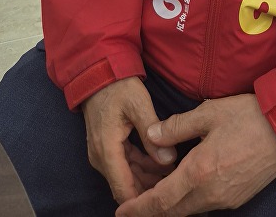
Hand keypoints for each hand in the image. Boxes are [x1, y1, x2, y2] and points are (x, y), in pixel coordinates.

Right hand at [82, 78, 176, 204]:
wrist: (99, 73)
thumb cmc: (119, 86)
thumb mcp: (138, 105)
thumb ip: (152, 133)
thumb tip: (169, 159)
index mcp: (106, 150)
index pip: (123, 188)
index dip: (142, 201)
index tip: (163, 202)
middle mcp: (100, 157)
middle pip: (125, 186)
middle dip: (149, 190)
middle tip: (176, 184)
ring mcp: (102, 153)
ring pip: (126, 177)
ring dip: (148, 178)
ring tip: (174, 173)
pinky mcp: (106, 148)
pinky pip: (124, 165)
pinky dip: (142, 167)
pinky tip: (161, 164)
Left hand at [115, 93, 275, 215]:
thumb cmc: (247, 116)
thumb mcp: (208, 113)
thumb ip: (175, 127)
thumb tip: (151, 136)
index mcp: (199, 172)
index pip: (160, 201)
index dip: (138, 208)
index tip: (121, 212)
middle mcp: (211, 193)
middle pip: (172, 212)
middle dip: (150, 210)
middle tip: (132, 203)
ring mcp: (226, 199)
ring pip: (189, 210)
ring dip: (169, 204)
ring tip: (155, 189)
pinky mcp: (238, 198)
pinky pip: (204, 205)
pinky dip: (188, 200)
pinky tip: (183, 184)